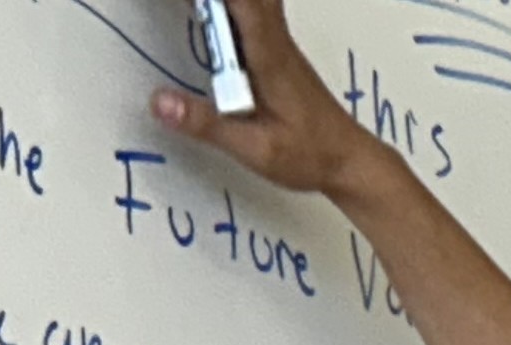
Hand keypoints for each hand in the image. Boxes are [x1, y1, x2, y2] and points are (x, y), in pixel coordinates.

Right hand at [147, 0, 390, 200]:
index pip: (242, 4)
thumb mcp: (256, 149)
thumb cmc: (311, 155)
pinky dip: (232, 6)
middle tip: (184, 7)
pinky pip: (256, 11)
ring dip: (226, 2)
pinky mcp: (279, 54)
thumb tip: (158, 101)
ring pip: (256, 1)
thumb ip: (207, 124)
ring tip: (193, 10)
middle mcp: (277, 43)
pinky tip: (212, 12)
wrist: (353, 163)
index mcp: (270, 58)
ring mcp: (280, 46)